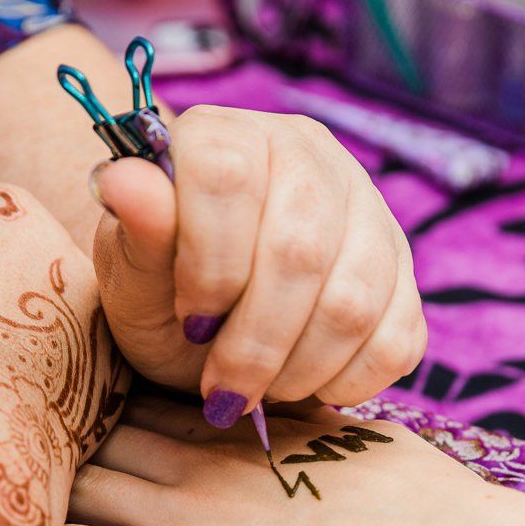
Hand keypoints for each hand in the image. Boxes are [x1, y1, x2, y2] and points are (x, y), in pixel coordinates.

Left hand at [62, 394, 524, 525]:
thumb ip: (320, 436)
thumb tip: (311, 430)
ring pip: (79, 479)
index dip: (117, 394)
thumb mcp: (366, 450)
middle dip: (63, 427)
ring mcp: (183, 509)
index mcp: (250, 427)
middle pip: (106, 429)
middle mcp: (204, 456)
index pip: (159, 396)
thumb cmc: (427, 510)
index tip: (79, 388)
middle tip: (8, 421)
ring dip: (34, 476)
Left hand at [88, 106, 425, 427]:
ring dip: (301, 368)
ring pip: (355, 300)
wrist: (210, 317)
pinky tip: (310, 385)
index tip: (188, 321)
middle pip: (300, 251)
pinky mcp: (404, 267)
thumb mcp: (131, 274)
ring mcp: (366, 206)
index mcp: (229, 135)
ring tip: (261, 390)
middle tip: (223, 388)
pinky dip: (351, 379)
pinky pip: (399, 334)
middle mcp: (307, 152)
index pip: (228, 178)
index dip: (209, 265)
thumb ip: (136, 234)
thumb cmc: (162, 290)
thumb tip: (121, 180)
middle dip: (256, 341)